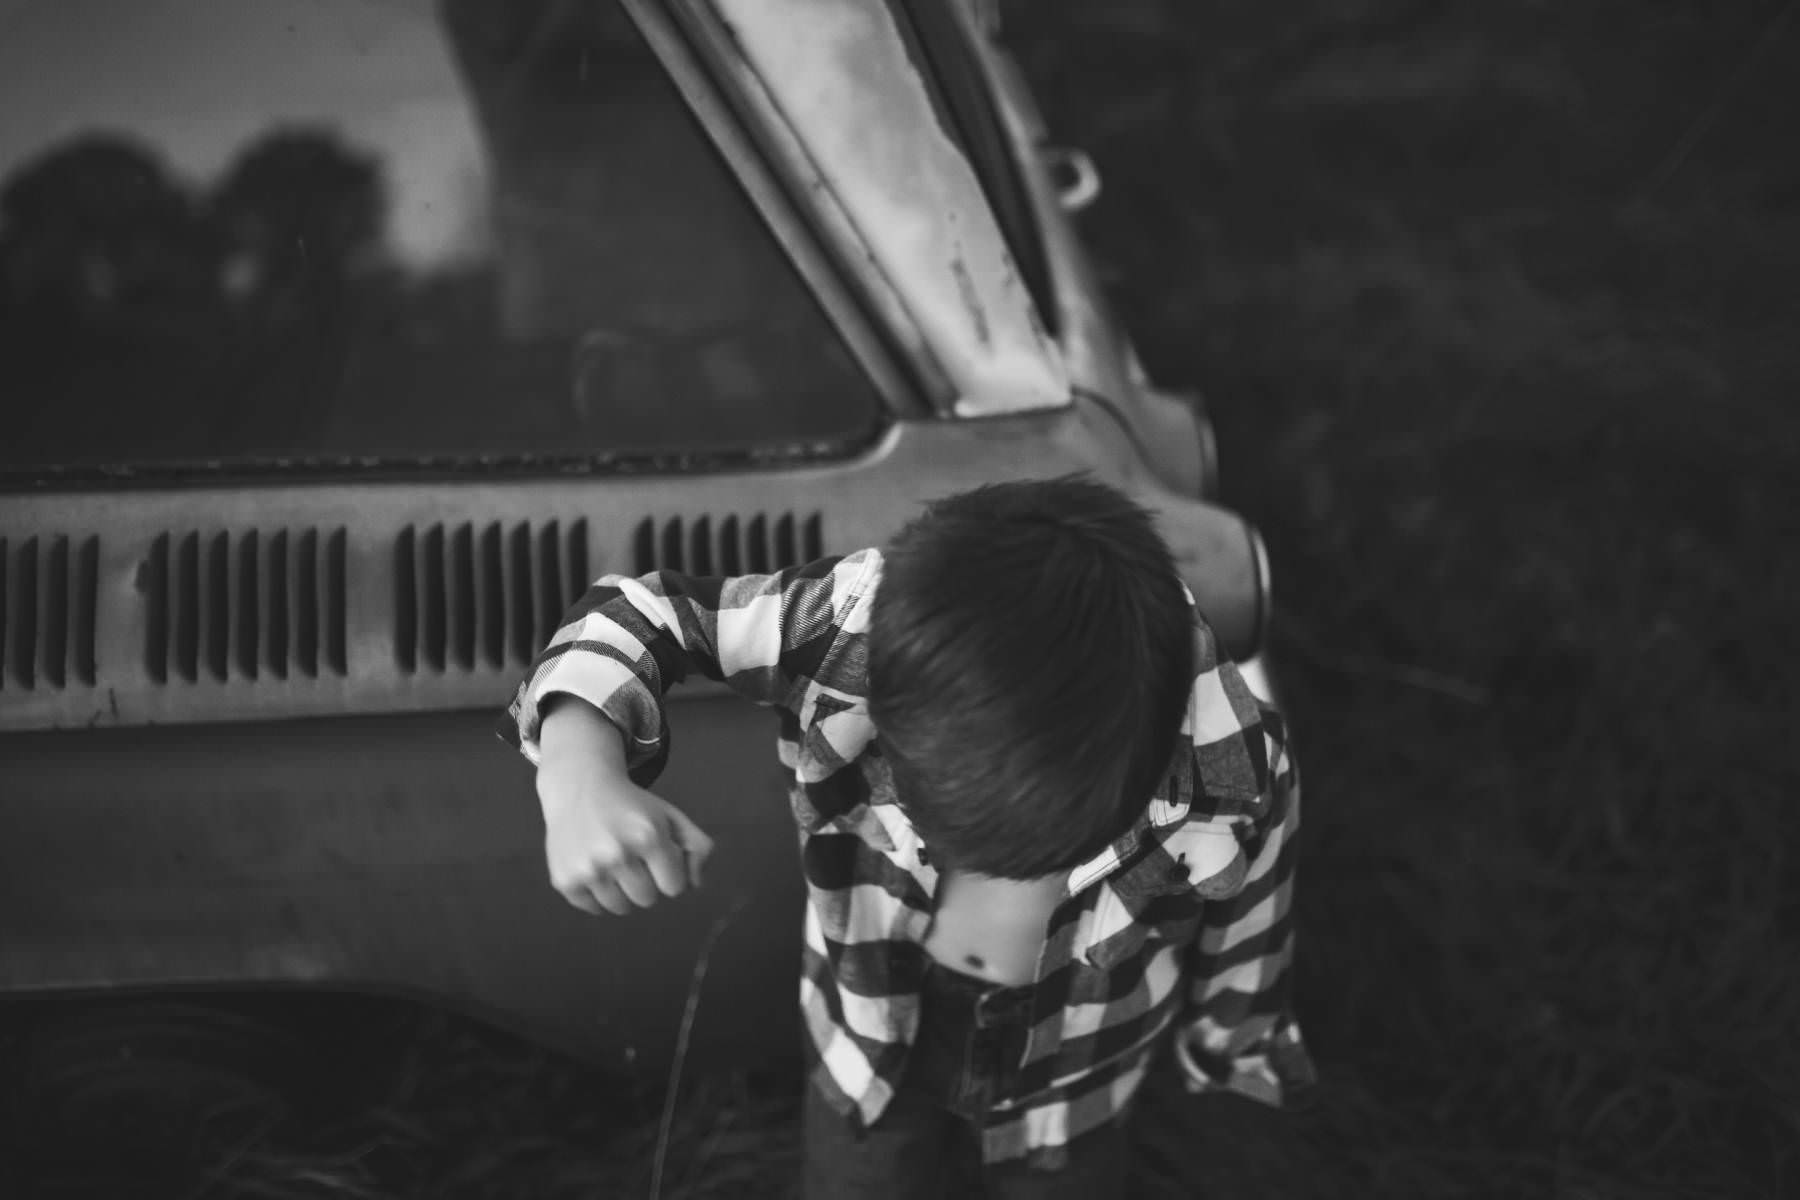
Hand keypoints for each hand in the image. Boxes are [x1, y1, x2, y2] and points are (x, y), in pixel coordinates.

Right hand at [535, 697, 714, 915]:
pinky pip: (593, 908)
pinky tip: (593, 865)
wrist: (579, 787)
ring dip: (621, 890)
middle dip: (645, 881)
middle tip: (632, 856)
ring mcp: (588, 869)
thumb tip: (695, 884)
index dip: (669, 872)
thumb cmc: (631, 807)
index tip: (657, 855)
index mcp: (649, 836)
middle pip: (647, 899)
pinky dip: (596, 894)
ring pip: (620, 908)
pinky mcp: (564, 880)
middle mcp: (617, 854)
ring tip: (612, 860)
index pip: (674, 887)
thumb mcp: (670, 816)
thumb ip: (698, 847)